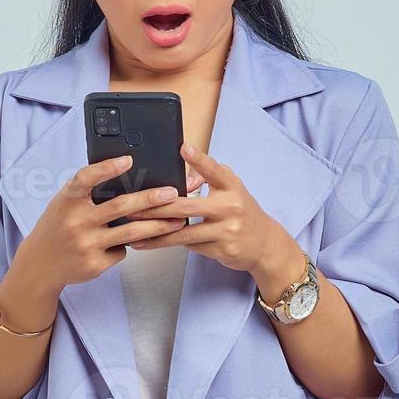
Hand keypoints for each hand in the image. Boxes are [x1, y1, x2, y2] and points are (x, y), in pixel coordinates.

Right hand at [13, 153, 189, 291]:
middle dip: (151, 199)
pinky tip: (132, 242)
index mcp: (67, 201)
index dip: (106, 168)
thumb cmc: (58, 226)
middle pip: (120, 206)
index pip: (85, 179)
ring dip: (158, 226)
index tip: (128, 159)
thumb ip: (88, 192)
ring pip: (130, 232)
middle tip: (173, 193)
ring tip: (178, 220)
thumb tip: (128, 174)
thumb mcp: (64, 204)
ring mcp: (86, 245)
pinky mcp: (95, 264)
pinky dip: (129, 244)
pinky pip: (122, 250)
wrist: (40, 264)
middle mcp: (76, 221)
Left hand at [124, 143, 292, 277]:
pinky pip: (191, 246)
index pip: (214, 170)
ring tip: (136, 234)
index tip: (183, 148)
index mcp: (232, 187)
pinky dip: (171, 243)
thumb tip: (184, 172)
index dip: (199, 159)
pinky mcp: (222, 249)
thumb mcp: (231, 189)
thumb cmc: (241, 211)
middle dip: (157, 208)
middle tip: (134, 208)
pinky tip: (152, 244)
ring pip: (185, 232)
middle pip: (187, 206)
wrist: (264, 244)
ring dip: (158, 234)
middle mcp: (231, 207)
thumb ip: (209, 178)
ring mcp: (227, 230)